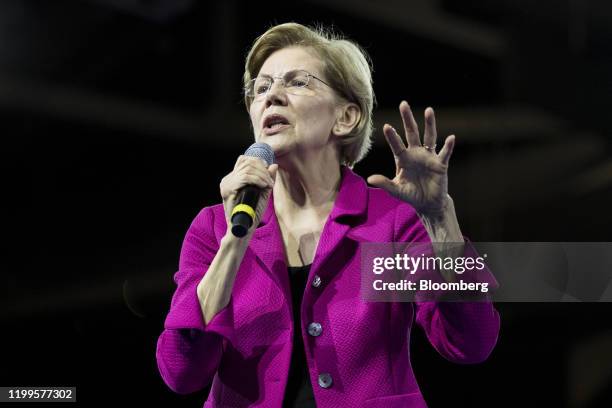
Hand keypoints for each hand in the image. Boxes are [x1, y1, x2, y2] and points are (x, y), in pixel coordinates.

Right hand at [220, 155, 277, 235]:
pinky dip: (257, 180)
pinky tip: (263, 186)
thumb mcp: (263, 193)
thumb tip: (274, 165)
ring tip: (268, 185)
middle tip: (270, 181)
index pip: (243, 160)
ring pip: (247, 169)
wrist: (243, 229)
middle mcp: (227, 180)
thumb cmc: (252, 213)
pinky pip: (244, 178)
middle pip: (246, 162)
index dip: (258, 162)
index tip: (268, 173)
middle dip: (262, 169)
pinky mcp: (228, 191)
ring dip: (262, 175)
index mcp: (233, 179)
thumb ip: (267, 179)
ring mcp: (226, 185)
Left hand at [367, 101, 454, 215]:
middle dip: (408, 119)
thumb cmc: (411, 194)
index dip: (392, 136)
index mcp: (403, 158)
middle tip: (403, 104)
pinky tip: (451, 138)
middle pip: (411, 133)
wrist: (427, 203)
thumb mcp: (396, 190)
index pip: (396, 144)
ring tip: (429, 110)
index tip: (386, 126)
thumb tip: (370, 179)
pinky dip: (448, 146)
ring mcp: (428, 157)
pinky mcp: (440, 164)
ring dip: (429, 124)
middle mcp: (415, 153)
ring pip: (429, 137)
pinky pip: (444, 153)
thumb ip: (384, 183)